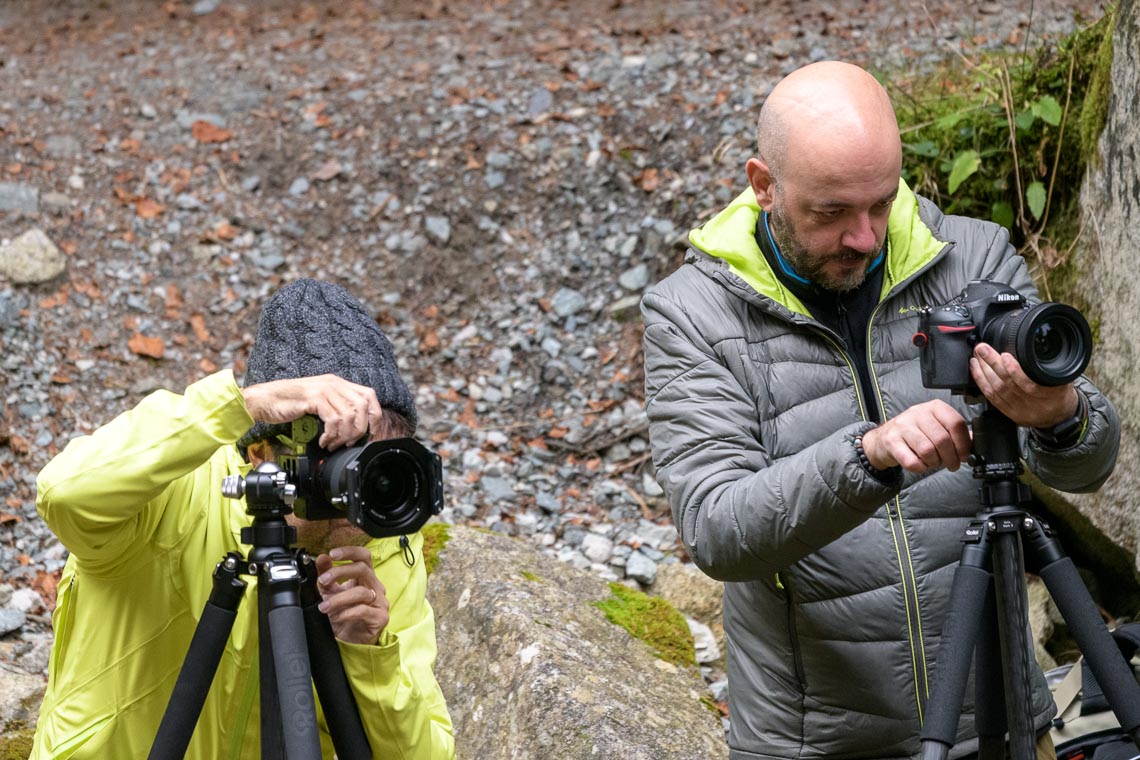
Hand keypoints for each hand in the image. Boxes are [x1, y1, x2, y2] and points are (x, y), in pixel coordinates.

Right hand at [241, 374, 382, 448]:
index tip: (371, 432)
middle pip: (363, 406)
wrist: (265, 400)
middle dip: (360, 429)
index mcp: (338, 383)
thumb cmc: (289, 403)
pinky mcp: (314, 399)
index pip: (369, 395)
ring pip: (349, 415)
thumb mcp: (319, 403)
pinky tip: (324, 440)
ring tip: (333, 444)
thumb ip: (336, 408)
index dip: (375, 415)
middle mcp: (334, 384)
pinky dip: (331, 434)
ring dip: (344, 435)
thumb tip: (355, 427)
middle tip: (348, 443)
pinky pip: (333, 419)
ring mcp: (324, 389)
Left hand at [315, 546, 389, 644]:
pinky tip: (337, 617)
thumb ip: (326, 574)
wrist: (348, 640)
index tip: (332, 554)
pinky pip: (364, 610)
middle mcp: (375, 586)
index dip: (349, 551)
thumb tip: (322, 558)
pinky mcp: (380, 617)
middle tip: (323, 580)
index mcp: (365, 577)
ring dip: (339, 598)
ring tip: (324, 606)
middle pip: (363, 569)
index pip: (363, 556)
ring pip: (361, 592)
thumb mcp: (330, 592)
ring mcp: (380, 601)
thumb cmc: (342, 615)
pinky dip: (347, 613)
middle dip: (340, 572)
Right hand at [860, 400, 971, 473]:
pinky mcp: (891, 440)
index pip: (956, 423)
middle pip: (943, 439)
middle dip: (951, 458)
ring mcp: (903, 425)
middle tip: (951, 464)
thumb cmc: (915, 434)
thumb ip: (955, 434)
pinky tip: (921, 464)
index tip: (964, 455)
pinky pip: (911, 461)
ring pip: (927, 450)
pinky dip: (920, 467)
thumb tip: (974, 444)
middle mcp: (918, 413)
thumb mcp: (937, 427)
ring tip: (933, 462)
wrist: (884, 438)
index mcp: (934, 407)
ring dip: (934, 462)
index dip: (963, 444)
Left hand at [969, 343, 1078, 427]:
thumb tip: (1032, 347)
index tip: (1005, 355)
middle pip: (1008, 385)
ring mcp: (1019, 410)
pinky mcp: (1009, 413)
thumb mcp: (1064, 379)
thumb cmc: (1060, 394)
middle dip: (992, 364)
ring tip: (977, 356)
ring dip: (983, 371)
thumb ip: (1050, 367)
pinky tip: (976, 369)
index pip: (1029, 385)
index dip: (1015, 371)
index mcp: (1049, 396)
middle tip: (982, 349)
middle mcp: (1032, 405)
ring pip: (997, 390)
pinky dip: (981, 382)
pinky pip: (991, 398)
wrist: (1060, 417)